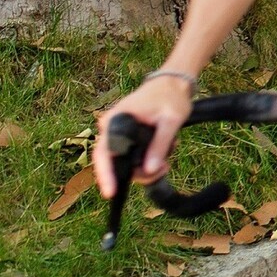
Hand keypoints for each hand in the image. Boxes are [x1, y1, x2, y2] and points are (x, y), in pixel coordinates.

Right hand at [95, 74, 193, 198]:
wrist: (174, 84)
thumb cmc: (171, 97)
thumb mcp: (170, 120)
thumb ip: (160, 145)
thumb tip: (151, 170)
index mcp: (115, 121)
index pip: (103, 153)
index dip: (105, 175)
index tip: (110, 193)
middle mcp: (111, 128)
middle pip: (113, 162)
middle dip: (137, 172)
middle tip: (163, 170)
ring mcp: (118, 134)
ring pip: (125, 162)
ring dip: (146, 166)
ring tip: (168, 157)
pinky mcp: (127, 138)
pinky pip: (132, 156)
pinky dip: (148, 160)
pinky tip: (165, 151)